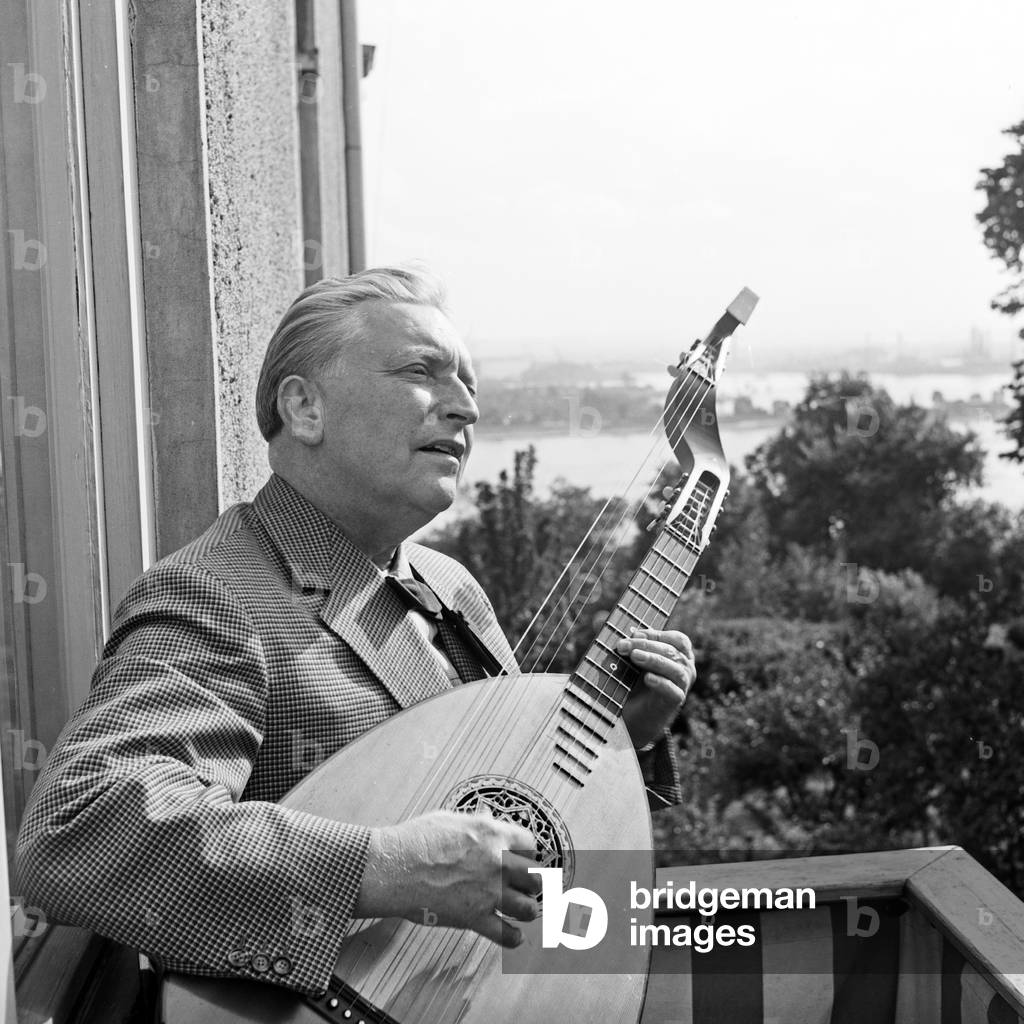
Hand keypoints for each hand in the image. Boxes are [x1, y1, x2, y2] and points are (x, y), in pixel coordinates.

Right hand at [354, 810, 539, 946]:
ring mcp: (488, 892)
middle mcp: (497, 863)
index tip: (522, 859)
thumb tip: (487, 819)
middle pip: (535, 878)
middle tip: (523, 886)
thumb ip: (476, 824)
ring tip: (520, 909)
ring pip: (528, 908)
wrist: (393, 868)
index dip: (527, 853)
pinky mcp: (474, 917)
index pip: (530, 845)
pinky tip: (513, 935)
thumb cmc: (415, 840)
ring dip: (526, 910)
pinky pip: (506, 935)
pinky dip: (513, 938)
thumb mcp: (450, 820)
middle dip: (530, 883)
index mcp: (492, 834)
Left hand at [616, 627, 694, 748]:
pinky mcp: (675, 702)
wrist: (633, 715)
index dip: (656, 634)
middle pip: (671, 651)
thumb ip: (616, 638)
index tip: (633, 633)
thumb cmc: (634, 680)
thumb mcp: (626, 658)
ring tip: (635, 656)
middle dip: (646, 645)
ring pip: (675, 669)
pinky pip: (673, 691)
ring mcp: (682, 685)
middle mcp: (685, 667)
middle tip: (623, 645)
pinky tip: (647, 678)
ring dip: (654, 660)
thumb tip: (597, 619)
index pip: (676, 638)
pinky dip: (661, 683)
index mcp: (679, 653)